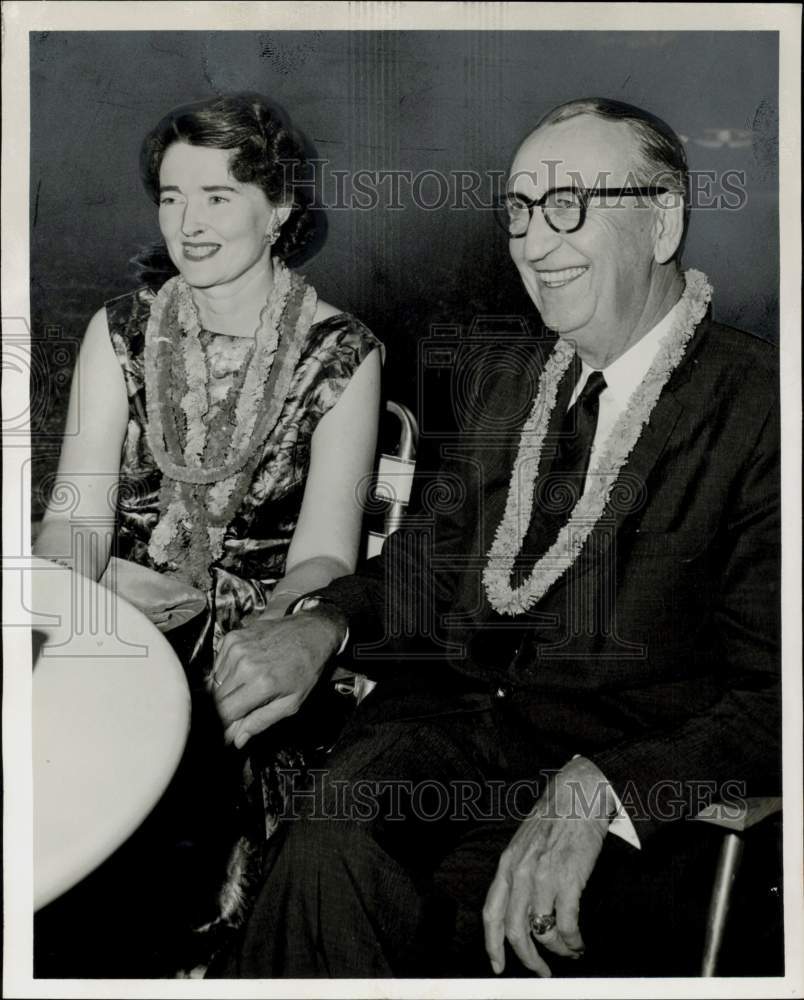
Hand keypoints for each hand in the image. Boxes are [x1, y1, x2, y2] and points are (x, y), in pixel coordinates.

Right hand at [211, 605, 346, 748]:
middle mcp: (244, 664)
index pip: (224, 712)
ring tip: (244, 690)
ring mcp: (236, 648)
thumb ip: (261, 721)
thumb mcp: (292, 702)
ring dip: (224, 691)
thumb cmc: (306, 669)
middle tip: (237, 713)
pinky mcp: (233, 637)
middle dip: (223, 710)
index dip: (222, 726)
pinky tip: (242, 672)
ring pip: (215, 680)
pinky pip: (217, 662)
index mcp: (260, 683)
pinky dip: (224, 672)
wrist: (312, 632)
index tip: (225, 733)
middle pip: (216, 698)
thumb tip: (237, 740)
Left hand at [483, 756, 613, 976]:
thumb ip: (520, 871)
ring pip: (542, 932)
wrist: (579, 794)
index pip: (491, 913)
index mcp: (507, 864)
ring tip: (569, 952)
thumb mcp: (526, 842)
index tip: (497, 966)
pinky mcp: (568, 879)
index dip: (492, 944)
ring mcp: (543, 876)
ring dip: (557, 951)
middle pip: (515, 931)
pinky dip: (573, 941)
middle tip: (541, 971)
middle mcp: (520, 872)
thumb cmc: (556, 816)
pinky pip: (566, 925)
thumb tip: (522, 907)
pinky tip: (579, 943)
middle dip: (528, 958)